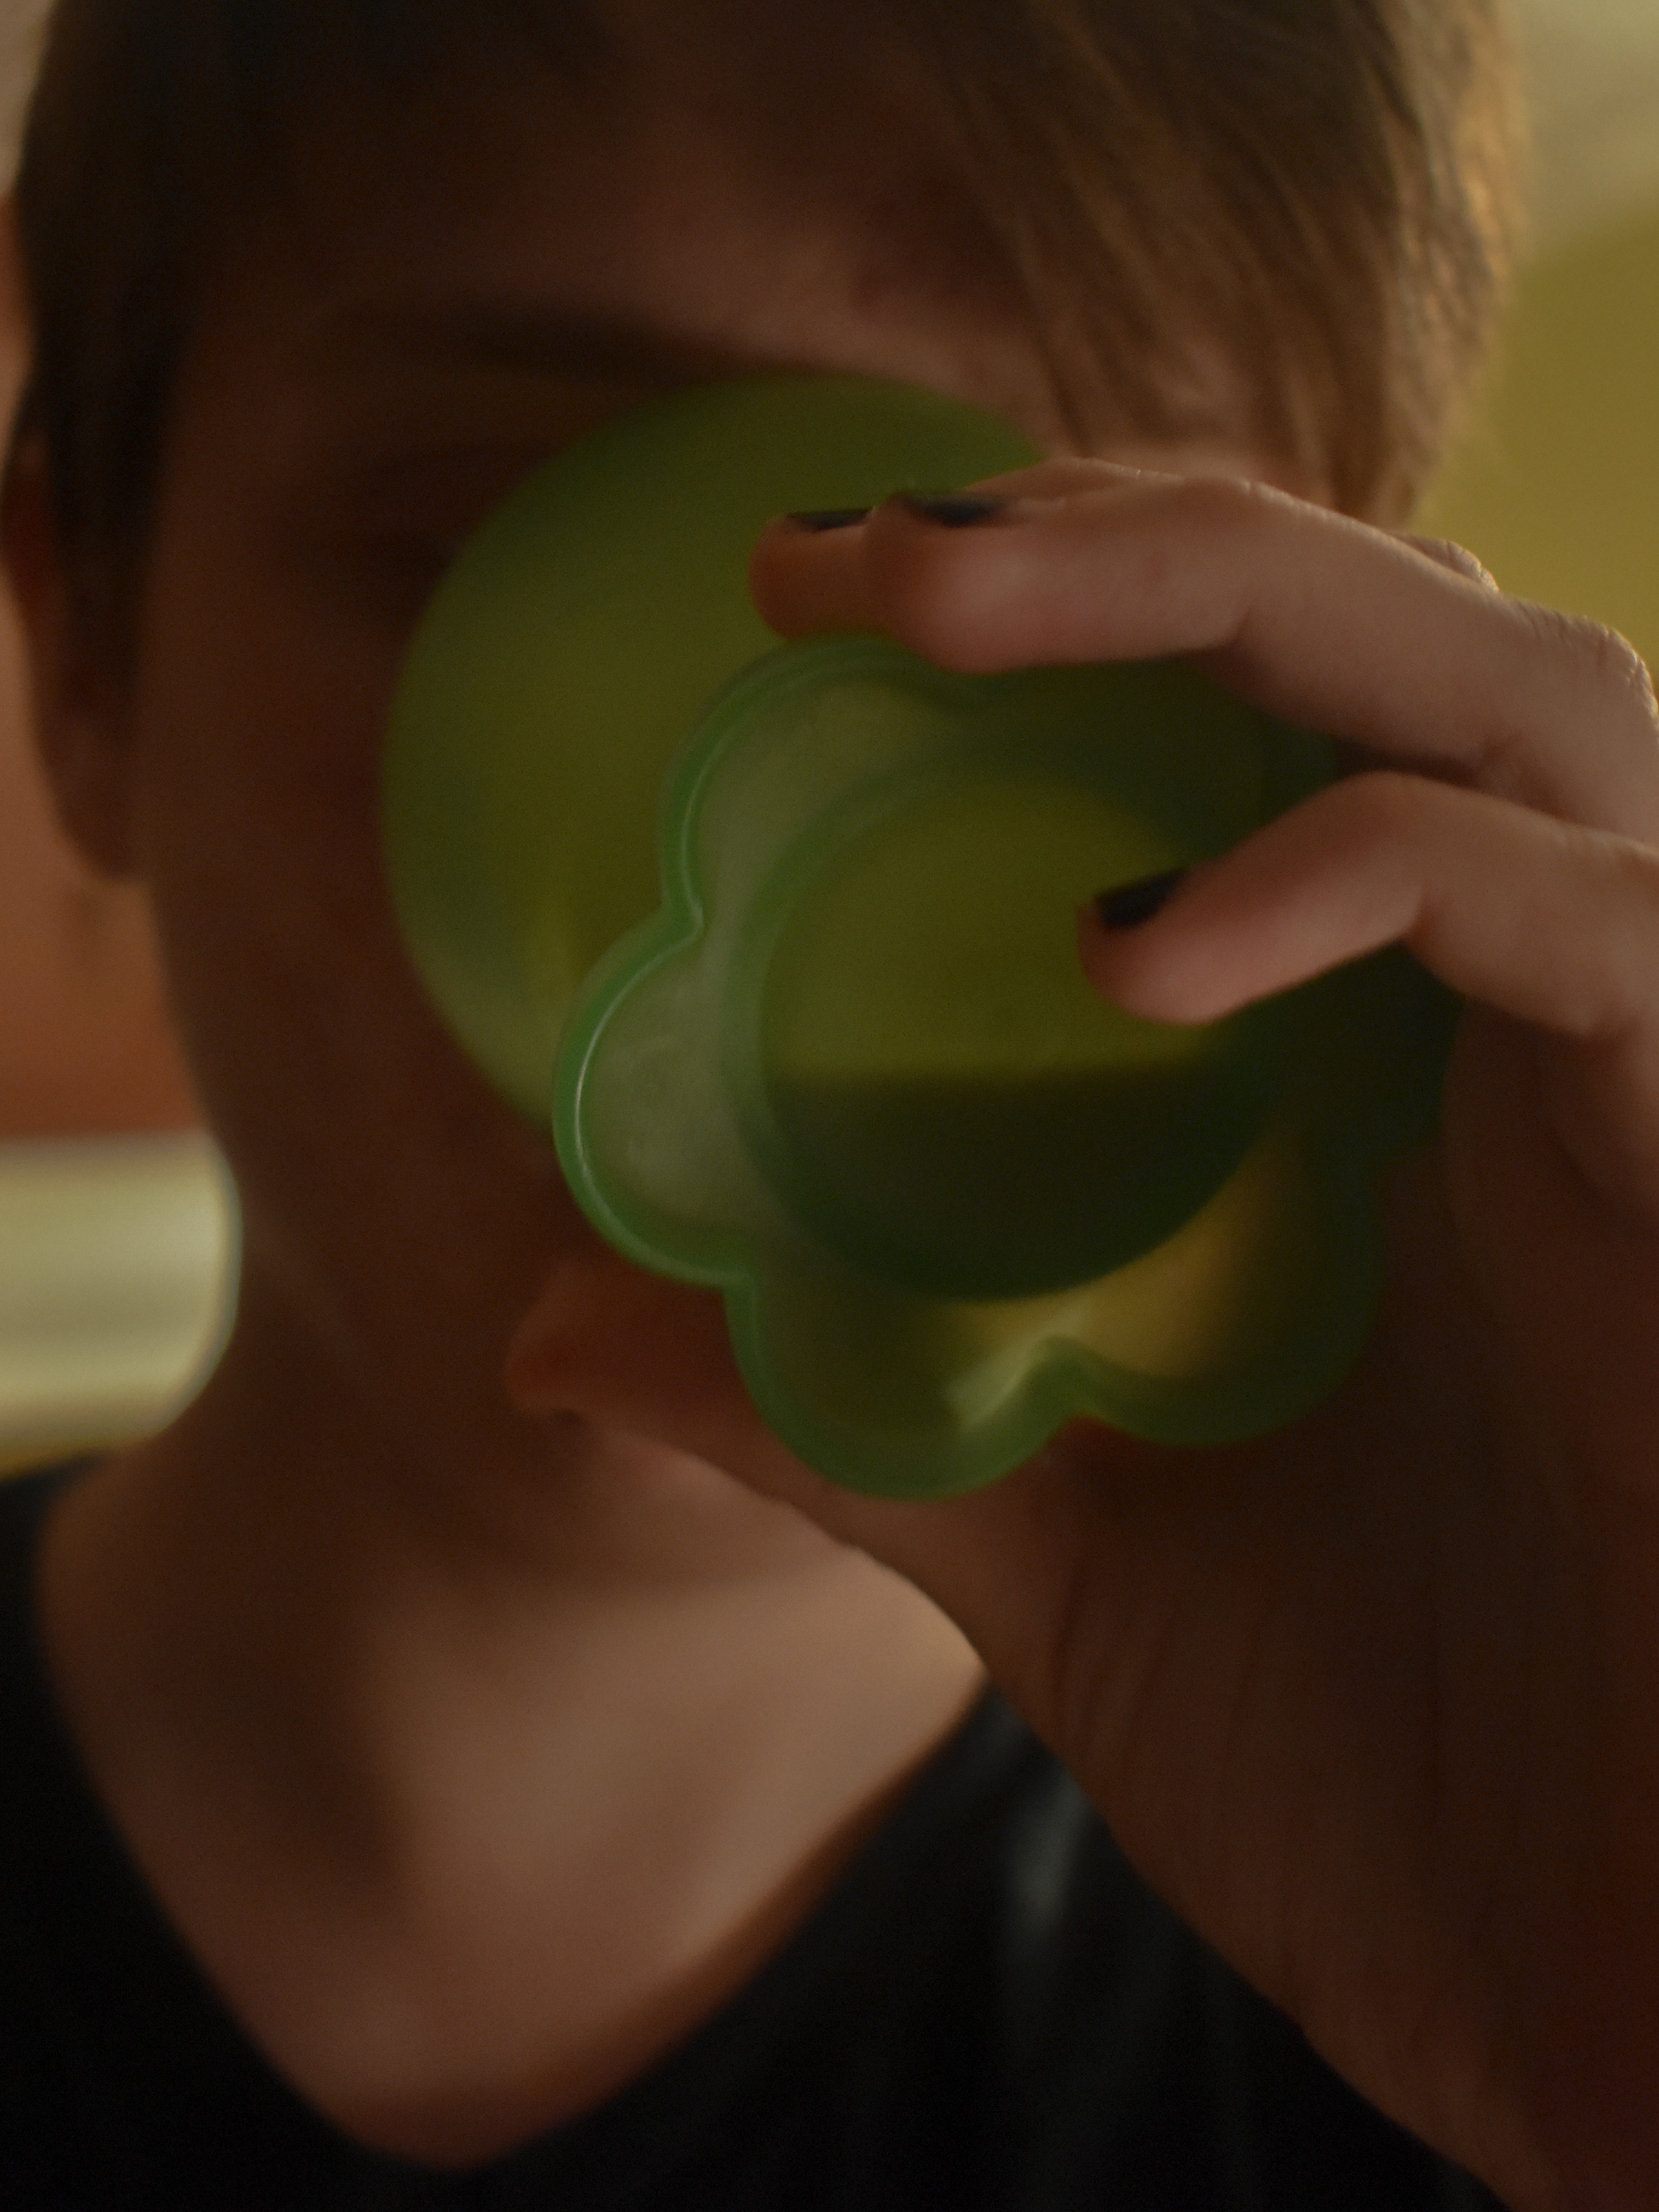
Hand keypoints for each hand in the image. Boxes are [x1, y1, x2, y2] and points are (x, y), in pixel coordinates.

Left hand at [741, 463, 1658, 2210]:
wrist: (1617, 1974)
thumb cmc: (1394, 1762)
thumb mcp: (1059, 1552)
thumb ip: (840, 1421)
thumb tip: (553, 1330)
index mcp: (1386, 1077)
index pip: (1275, 719)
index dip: (1077, 610)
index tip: (816, 603)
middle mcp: (1536, 1020)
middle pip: (1386, 630)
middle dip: (1123, 540)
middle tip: (847, 558)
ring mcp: (1656, 1056)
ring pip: (1515, 686)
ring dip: (1231, 598)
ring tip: (948, 617)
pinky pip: (1585, 914)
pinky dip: (1365, 878)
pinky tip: (1133, 958)